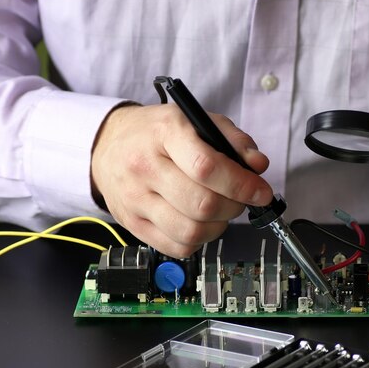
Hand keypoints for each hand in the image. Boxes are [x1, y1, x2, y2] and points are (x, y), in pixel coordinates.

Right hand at [91, 103, 272, 257]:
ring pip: (191, 231)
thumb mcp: (196, 120)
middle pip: (202, 204)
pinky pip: (176, 247)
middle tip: (240, 200)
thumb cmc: (157, 134)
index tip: (260, 192)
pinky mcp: (132, 224)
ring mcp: (136, 199)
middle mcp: (145, 166)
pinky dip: (198, 241)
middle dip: (234, 207)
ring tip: (219, 211)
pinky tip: (199, 223)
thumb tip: (257, 165)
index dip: (241, 184)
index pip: (207, 167)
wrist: (108, 145)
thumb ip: (232, 139)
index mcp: (165, 133)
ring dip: (218, 227)